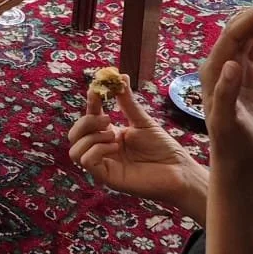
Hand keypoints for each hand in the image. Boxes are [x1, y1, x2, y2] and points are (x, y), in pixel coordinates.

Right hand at [68, 80, 204, 214]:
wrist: (178, 170)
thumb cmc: (162, 147)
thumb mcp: (142, 121)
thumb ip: (127, 102)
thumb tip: (121, 76)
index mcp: (109, 135)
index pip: (89, 118)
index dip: (90, 103)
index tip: (96, 90)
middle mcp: (102, 149)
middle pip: (74, 135)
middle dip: (86, 122)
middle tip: (107, 119)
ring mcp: (104, 164)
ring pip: (75, 150)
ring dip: (91, 138)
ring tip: (114, 136)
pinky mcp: (107, 177)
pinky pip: (86, 161)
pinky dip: (97, 150)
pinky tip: (115, 147)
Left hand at [201, 1, 252, 180]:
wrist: (237, 160)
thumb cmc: (230, 142)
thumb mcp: (226, 121)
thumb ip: (226, 92)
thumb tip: (232, 64)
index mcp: (214, 71)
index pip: (231, 36)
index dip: (250, 18)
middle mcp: (222, 65)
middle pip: (239, 30)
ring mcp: (236, 69)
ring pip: (249, 36)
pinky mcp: (250, 76)